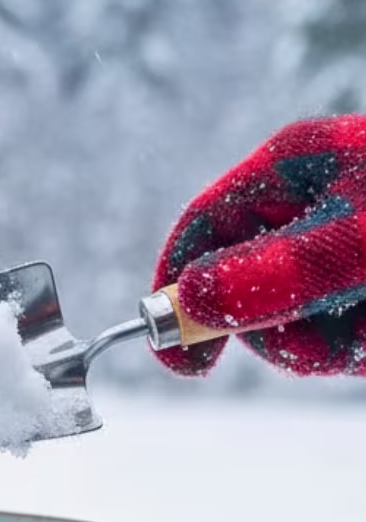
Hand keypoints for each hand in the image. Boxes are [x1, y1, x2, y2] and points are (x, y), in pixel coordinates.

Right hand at [153, 115, 365, 375]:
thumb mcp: (358, 245)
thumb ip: (277, 273)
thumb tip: (188, 297)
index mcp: (292, 165)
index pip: (202, 226)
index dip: (177, 289)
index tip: (175, 356)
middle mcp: (310, 201)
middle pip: (248, 286)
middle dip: (283, 328)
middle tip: (337, 341)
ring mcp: (340, 242)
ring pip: (297, 319)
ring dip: (336, 342)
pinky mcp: (361, 277)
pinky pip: (338, 331)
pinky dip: (362, 341)